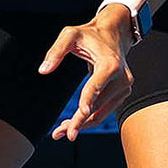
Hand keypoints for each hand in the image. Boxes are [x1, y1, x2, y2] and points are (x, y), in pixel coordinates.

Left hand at [38, 18, 133, 140]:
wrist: (114, 34)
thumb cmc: (89, 34)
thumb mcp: (69, 35)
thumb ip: (55, 51)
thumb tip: (42, 71)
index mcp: (110, 64)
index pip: (96, 86)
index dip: (88, 100)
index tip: (81, 113)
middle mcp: (122, 78)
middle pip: (97, 106)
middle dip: (78, 121)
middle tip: (59, 133)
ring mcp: (125, 87)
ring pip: (101, 113)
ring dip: (82, 124)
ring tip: (61, 131)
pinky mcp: (123, 93)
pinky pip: (105, 111)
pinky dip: (89, 119)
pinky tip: (74, 123)